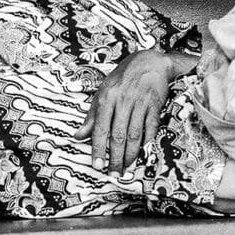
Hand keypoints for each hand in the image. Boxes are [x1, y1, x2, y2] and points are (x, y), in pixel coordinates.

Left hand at [78, 48, 172, 172]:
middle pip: (118, 135)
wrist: (150, 61)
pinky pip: (151, 127)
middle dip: (115, 157)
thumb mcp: (103, 92)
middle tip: (114, 173)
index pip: (101, 129)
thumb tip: (79, 136)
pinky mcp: (155, 104)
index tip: (97, 165)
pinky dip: (147, 142)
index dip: (98, 149)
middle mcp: (123, 101)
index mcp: (107, 98)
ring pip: (134, 134)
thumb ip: (92, 116)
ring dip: (131, 154)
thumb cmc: (123, 78)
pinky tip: (143, 154)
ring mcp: (140, 103)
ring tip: (127, 168)